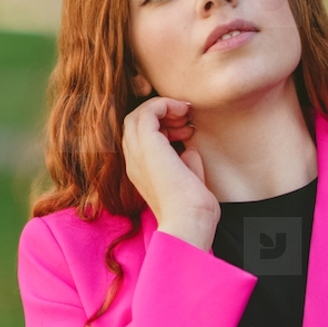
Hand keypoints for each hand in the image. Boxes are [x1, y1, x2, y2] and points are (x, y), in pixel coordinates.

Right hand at [122, 96, 218, 248]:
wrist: (189, 221)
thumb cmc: (193, 210)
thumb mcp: (189, 182)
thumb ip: (187, 163)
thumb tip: (190, 149)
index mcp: (141, 171)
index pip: (142, 138)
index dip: (164, 128)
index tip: (187, 131)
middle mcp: (134, 162)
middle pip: (136, 123)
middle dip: (161, 115)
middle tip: (186, 119)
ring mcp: (137, 153)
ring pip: (138, 115)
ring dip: (163, 108)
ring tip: (186, 114)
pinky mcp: (147, 144)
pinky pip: (148, 111)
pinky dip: (165, 104)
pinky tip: (183, 111)